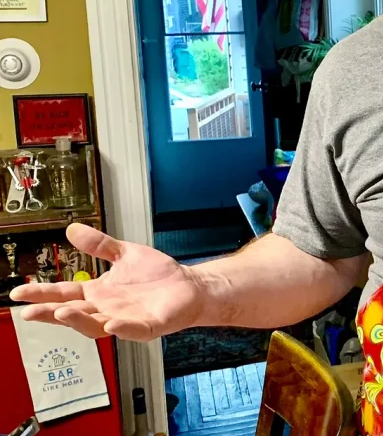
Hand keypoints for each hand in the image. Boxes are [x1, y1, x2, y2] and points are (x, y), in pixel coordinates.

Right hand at [10, 223, 203, 341]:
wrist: (188, 285)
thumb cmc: (156, 275)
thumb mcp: (124, 253)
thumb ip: (98, 245)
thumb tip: (71, 229)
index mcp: (98, 293)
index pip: (64, 293)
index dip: (42, 294)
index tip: (18, 292)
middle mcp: (106, 309)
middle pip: (73, 314)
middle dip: (51, 313)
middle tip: (29, 311)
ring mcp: (126, 320)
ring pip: (96, 325)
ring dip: (80, 320)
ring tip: (63, 312)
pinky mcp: (148, 326)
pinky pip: (132, 329)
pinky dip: (122, 328)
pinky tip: (111, 323)